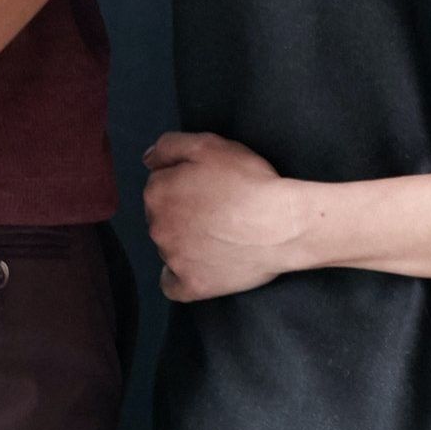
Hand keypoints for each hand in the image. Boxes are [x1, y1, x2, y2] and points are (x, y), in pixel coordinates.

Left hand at [140, 130, 322, 301]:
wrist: (282, 225)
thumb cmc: (249, 182)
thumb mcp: (209, 145)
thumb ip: (170, 146)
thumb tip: (148, 159)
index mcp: (158, 192)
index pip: (160, 185)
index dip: (185, 182)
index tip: (208, 186)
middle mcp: (157, 227)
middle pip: (162, 217)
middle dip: (181, 212)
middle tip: (216, 209)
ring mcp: (173, 259)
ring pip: (168, 247)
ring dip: (184, 241)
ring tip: (219, 235)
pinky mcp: (191, 285)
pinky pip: (172, 284)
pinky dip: (181, 276)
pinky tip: (199, 266)